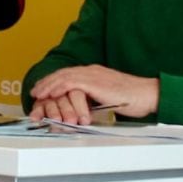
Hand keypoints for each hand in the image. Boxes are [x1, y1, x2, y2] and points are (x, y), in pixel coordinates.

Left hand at [29, 65, 158, 123]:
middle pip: (63, 74)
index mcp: (96, 73)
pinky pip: (70, 83)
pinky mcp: (94, 82)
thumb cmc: (133, 99)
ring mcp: (93, 75)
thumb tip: (85, 110)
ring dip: (49, 86)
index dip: (55, 81)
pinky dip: (58, 88)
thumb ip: (96, 100)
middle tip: (35, 92)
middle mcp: (92, 71)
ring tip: (38, 95)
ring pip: (64, 77)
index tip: (44, 89)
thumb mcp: (109, 98)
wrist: (147, 94)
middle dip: (47, 83)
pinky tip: (50, 95)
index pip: (70, 74)